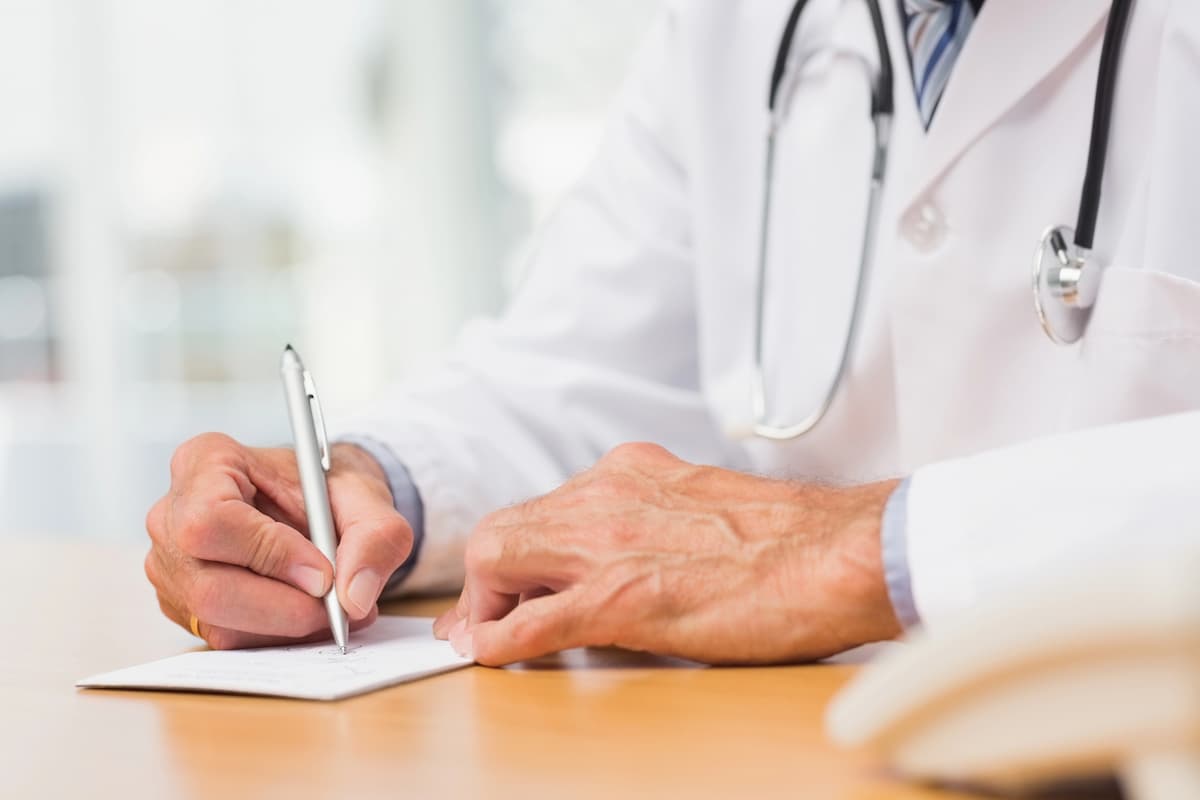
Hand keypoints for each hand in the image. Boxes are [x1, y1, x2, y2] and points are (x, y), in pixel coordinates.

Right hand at [145, 434, 411, 648]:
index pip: (213, 522)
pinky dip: (274, 636)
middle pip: (208, 585)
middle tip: (338, 608)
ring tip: (334, 609)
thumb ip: (375, 536)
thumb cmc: (328, 489)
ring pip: (216, 620)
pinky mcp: (182, 602)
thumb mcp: (366, 496)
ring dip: (285, 627)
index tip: (324, 575)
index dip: (270, 556)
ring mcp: (169, 562)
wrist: (318, 504)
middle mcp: (173, 513)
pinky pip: (224, 637)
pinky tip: (306, 614)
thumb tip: (355, 597)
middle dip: (284, 608)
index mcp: (206, 461)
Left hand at [434, 443, 900, 665]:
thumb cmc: (794, 539)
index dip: (515, 553)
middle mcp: (607, 493)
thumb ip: (658, 517)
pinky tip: (493, 657)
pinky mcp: (620, 598)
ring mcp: (607, 542)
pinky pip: (530, 622)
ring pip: (500, 558)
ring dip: (486, 604)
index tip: (505, 584)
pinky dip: (498, 641)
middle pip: (505, 528)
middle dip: (486, 578)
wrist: (842, 552)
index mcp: (631, 472)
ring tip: (487, 637)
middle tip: (480, 617)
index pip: (542, 507)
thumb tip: (634, 554)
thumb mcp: (706, 505)